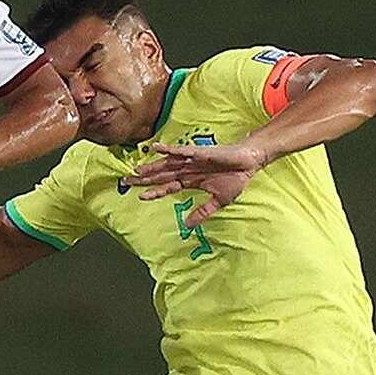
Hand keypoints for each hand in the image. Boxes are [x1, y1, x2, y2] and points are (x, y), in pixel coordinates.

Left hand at [123, 141, 266, 227]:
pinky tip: (156, 148)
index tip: (139, 196)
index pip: (168, 187)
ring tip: (136, 170)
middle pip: (162, 175)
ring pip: (167, 164)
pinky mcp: (199, 153)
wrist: (249, 164)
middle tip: (126, 180)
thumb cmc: (234, 178)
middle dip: (145, 178)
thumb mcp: (218, 201)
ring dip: (151, 166)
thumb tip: (188, 225)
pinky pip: (181, 151)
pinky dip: (168, 149)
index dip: (154, 191)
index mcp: (190, 180)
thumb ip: (202, 212)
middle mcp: (187, 170)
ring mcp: (191, 160)